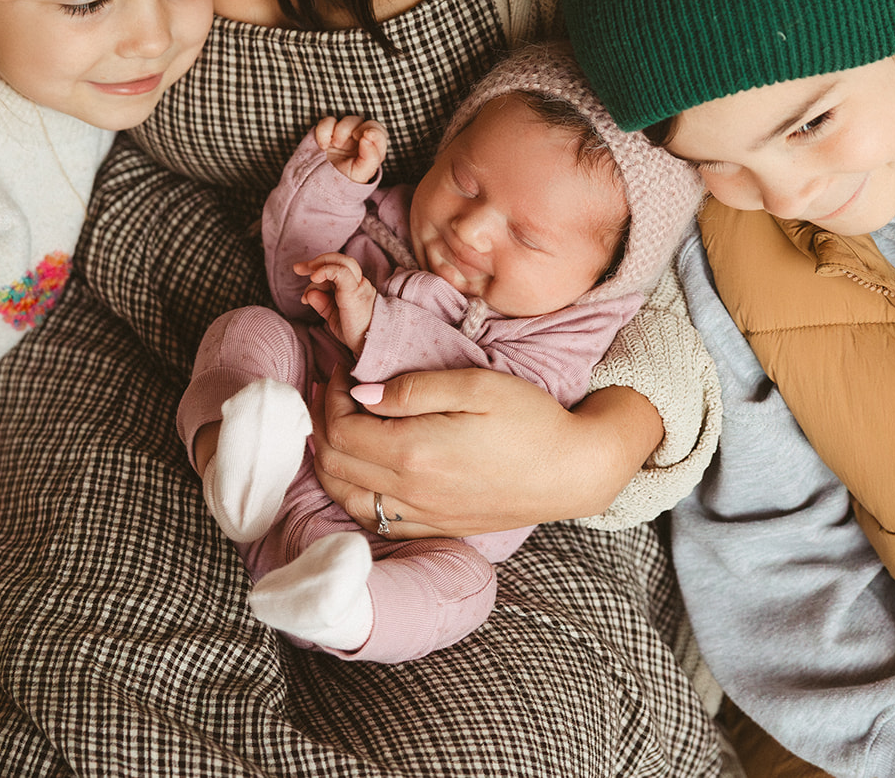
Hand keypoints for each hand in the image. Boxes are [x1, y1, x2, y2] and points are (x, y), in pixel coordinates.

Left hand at [293, 253, 375, 353]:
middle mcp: (359, 283)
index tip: (300, 272)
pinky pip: (341, 272)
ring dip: (321, 265)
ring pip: (343, 262)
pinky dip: (326, 271)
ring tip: (308, 276)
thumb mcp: (334, 317)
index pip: (337, 268)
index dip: (318, 268)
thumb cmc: (356, 333)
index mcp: (354, 287)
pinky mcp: (355, 292)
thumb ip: (323, 304)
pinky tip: (314, 279)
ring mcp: (359, 286)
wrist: (371, 344)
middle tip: (298, 268)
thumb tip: (309, 294)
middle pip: (340, 260)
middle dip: (317, 261)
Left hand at [310, 367, 651, 537]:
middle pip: (335, 462)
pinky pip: (374, 520)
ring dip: (328, 460)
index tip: (341, 367)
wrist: (573, 472)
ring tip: (332, 426)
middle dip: (321, 420)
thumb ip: (414, 387)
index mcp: (415, 451)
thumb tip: (361, 392)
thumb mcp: (476, 385)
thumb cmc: (532, 420)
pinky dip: (351, 493)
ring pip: (346, 496)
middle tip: (330, 389)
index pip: (341, 428)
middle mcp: (411, 491)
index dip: (329, 394)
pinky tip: (358, 469)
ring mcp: (422, 515)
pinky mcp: (436, 527)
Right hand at [312, 116, 386, 183]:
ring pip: (348, 120)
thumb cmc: (343, 181)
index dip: (375, 132)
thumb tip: (368, 138)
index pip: (379, 133)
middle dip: (359, 128)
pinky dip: (325, 131)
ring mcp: (343, 136)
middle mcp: (359, 141)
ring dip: (342, 130)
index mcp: (371, 150)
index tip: (365, 137)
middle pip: (366, 123)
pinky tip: (324, 146)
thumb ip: (370, 158)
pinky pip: (327, 121)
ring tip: (337, 145)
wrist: (318, 185)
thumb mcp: (360, 175)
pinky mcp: (327, 133)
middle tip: (354, 137)